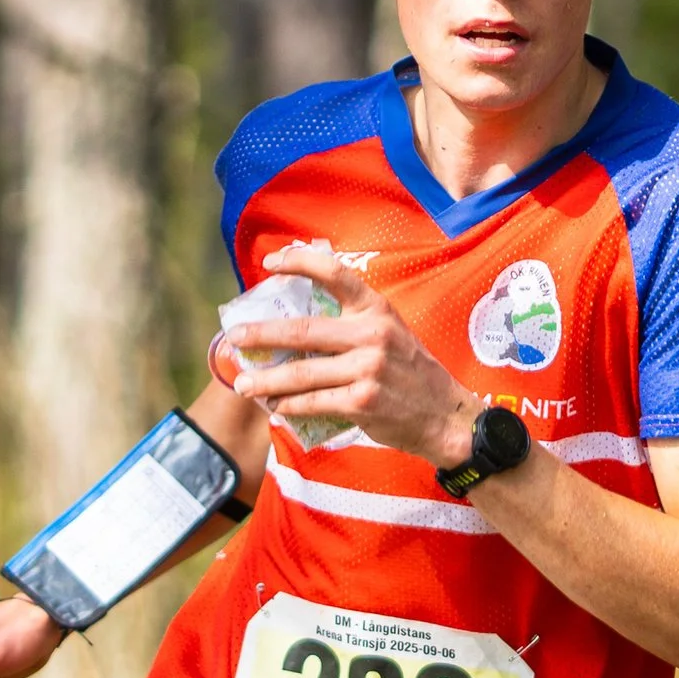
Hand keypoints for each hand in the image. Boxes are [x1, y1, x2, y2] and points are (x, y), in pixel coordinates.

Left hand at [222, 243, 478, 466]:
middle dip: (261, 335)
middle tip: (234, 338)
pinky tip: (276, 406)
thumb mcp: (391, 332)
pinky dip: (289, 405)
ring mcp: (367, 369)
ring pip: (301, 372)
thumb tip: (300, 322)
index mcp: (376, 309)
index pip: (334, 272)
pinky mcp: (362, 402)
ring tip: (243, 384)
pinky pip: (313, 402)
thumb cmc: (411, 373)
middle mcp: (372, 334)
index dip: (298, 262)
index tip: (270, 263)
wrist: (444, 415)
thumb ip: (354, 322)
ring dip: (266, 380)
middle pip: (302, 330)